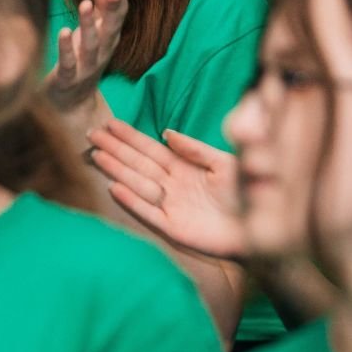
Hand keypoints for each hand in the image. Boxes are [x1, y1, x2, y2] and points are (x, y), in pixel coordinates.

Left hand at [46, 0, 127, 116]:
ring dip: (89, 25)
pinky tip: (64, 32)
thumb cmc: (80, 59)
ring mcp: (85, 68)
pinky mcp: (66, 80)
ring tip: (85, 4)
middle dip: (112, 10)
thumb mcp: (93, 33)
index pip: (118, 18)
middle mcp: (101, 54)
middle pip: (109, 30)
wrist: (69, 103)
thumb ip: (99, 8)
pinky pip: (68, 64)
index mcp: (108, 41)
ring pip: (90, 46)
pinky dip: (66, 49)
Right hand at [88, 120, 246, 259]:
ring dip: (117, 169)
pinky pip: (147, 212)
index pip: (150, 149)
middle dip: (115, 149)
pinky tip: (113, 187)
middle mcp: (172, 185)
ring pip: (137, 183)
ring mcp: (170, 205)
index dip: (130, 137)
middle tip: (92, 134)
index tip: (111, 124)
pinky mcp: (172, 227)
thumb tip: (166, 133)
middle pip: (138, 163)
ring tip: (96, 155)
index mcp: (183, 168)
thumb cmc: (246, 194)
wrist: (259, 227)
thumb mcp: (223, 163)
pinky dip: (131, 200)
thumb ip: (195, 149)